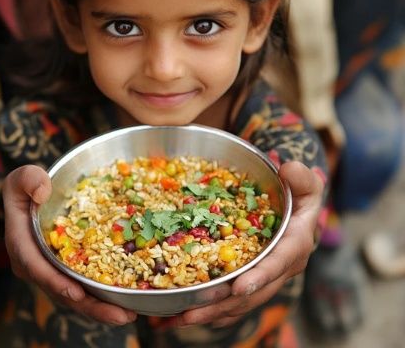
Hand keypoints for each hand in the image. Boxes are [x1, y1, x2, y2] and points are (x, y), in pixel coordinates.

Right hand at [3, 165, 137, 324]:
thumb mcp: (23, 177)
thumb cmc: (29, 187)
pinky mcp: (68, 270)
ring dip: (101, 308)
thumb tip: (43, 193)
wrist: (36, 197)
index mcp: (23, 244)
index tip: (77, 293)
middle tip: (120, 316)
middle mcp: (38, 264)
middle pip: (62, 291)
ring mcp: (54, 270)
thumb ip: (28, 180)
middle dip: (90, 306)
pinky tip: (128, 301)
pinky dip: (104, 296)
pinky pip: (85, 286)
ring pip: (76, 295)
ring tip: (129, 315)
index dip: (56, 282)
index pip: (36, 267)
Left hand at [171, 161, 323, 326]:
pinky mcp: (253, 281)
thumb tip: (288, 168)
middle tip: (193, 311)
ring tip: (180, 318)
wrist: (298, 214)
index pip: (279, 262)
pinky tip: (187, 316)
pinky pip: (234, 302)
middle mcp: (281, 268)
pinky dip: (212, 311)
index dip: (260, 275)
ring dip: (211, 312)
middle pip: (253, 292)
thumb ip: (301, 177)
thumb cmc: (299, 198)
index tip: (238, 288)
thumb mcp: (306, 183)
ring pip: (240, 302)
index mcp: (295, 245)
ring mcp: (266, 278)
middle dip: (223, 303)